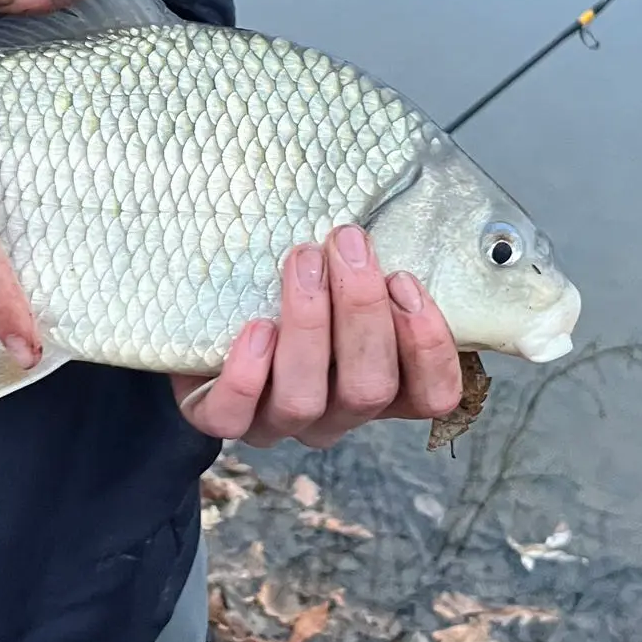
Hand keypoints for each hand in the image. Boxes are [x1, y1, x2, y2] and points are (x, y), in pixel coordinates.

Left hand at [172, 225, 462, 448]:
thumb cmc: (293, 282)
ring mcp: (276, 424)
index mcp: (382, 389)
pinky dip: (248, 373)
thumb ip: (368, 266)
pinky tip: (257, 325)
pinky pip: (234, 414)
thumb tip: (384, 218)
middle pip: (369, 391)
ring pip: (305, 400)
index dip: (429, 346)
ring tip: (303, 259)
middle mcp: (335, 415)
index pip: (432, 396)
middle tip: (347, 242)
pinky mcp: (217, 419)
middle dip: (362, 311)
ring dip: (308, 325)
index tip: (404, 278)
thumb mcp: (342, 275)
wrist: (210, 308)